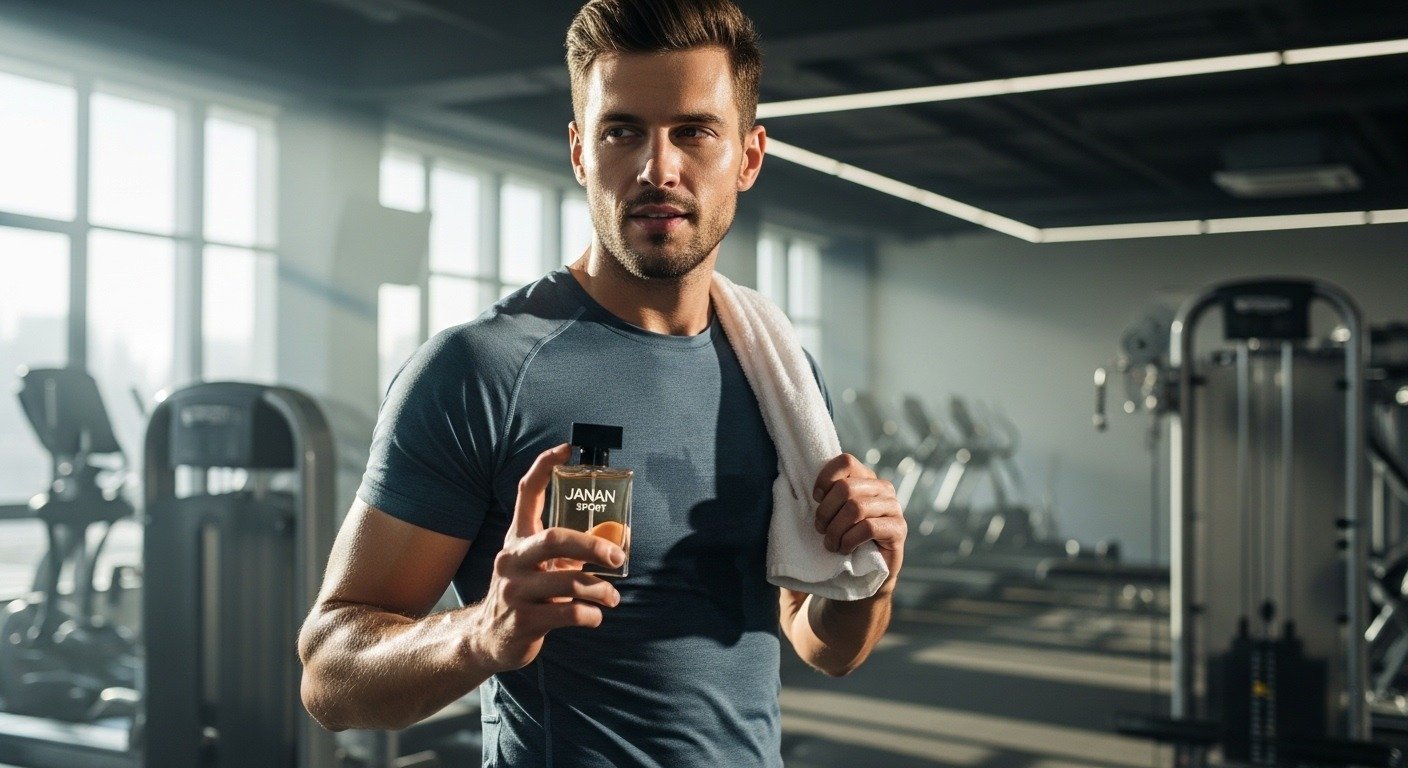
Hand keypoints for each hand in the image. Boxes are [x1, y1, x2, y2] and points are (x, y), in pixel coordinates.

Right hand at [469, 444, 623, 672]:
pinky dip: (590, 615)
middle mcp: (511, 559)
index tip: (567, 449)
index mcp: (518, 539)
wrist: (489, 638)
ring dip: (600, 590)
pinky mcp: (522, 621)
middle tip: (618, 556)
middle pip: (555, 539)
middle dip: (592, 546)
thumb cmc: (527, 593)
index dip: (544, 467)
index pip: (526, 493)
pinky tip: (595, 617)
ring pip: (568, 582)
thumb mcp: (543, 567)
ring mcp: (514, 591)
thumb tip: (619, 535)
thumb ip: (574, 551)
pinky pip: (568, 614)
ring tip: (612, 597)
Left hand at [812, 454, 906, 584]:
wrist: (867, 571)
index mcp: (866, 478)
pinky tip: (846, 549)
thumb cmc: (845, 537)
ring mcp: (894, 507)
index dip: (826, 478)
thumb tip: (810, 486)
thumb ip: (828, 495)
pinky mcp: (899, 528)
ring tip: (831, 544)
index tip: (816, 498)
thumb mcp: (833, 512)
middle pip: (846, 487)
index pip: (846, 462)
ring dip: (836, 530)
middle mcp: (883, 488)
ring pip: (856, 508)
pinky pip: (868, 528)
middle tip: (821, 529)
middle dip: (826, 511)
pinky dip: (850, 540)